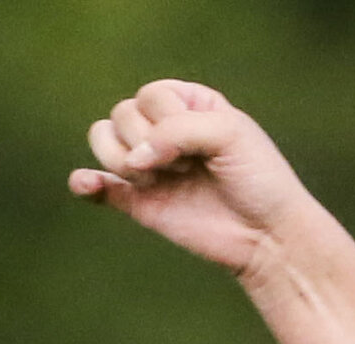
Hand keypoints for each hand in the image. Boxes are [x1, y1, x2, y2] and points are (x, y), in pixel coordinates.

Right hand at [69, 81, 311, 276]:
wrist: (270, 237)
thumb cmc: (259, 180)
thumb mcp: (229, 134)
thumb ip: (177, 129)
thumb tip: (136, 159)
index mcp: (187, 104)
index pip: (150, 95)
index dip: (168, 121)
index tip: (204, 148)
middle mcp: (163, 131)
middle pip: (121, 114)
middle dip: (147, 142)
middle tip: (187, 170)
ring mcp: (149, 166)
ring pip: (103, 140)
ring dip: (122, 160)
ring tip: (157, 181)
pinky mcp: (140, 202)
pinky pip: (96, 186)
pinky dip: (85, 182)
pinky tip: (87, 185)